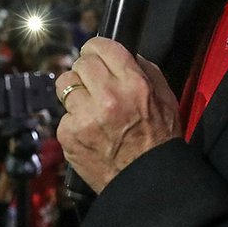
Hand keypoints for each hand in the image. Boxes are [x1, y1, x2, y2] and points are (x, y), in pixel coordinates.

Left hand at [54, 37, 181, 192]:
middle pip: (81, 63)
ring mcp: (85, 116)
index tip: (94, 53)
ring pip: (65, 84)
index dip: (96, 48)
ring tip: (88, 104)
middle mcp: (108, 96)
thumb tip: (124, 54)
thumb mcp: (164, 96)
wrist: (147, 180)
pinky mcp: (69, 134)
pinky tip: (88, 129)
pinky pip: (63, 113)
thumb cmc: (159, 139)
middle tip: (93, 81)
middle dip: (86, 69)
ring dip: (75, 91)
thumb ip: (144, 69)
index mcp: (133, 83)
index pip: (102, 46)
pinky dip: (74, 119)